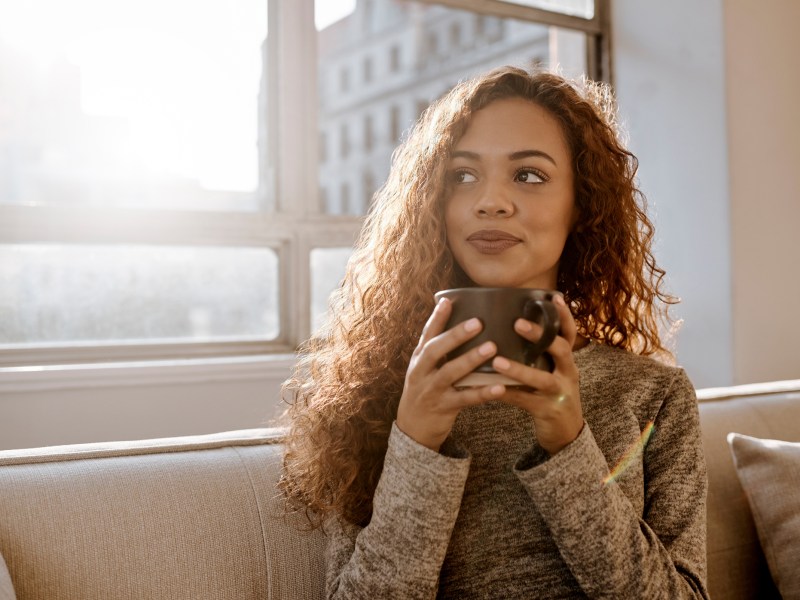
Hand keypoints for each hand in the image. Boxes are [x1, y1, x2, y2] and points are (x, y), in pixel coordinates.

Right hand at [396, 297, 505, 451]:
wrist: (412, 429)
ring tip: (492, 348)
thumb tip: (452, 324)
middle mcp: (422, 373)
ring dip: (471, 359)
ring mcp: (432, 390)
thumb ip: (436, 350)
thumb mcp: (423, 369)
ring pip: (450, 373)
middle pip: (436, 350)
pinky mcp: (444, 408)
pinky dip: (483, 392)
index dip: (436, 318)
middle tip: (478, 322)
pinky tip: (500, 387)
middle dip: (455, 336)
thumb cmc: (425, 392)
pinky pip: (466, 399)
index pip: (427, 335)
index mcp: (419, 360)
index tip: (447, 301)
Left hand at [491, 294, 582, 455]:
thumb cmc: (552, 395)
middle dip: (540, 335)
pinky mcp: (547, 411)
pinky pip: (525, 401)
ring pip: (542, 379)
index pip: (570, 334)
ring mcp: (559, 393)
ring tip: (497, 361)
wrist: (566, 433)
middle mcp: (568, 373)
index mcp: (567, 360)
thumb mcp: (553, 372)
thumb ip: (540, 354)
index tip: (554, 297)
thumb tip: (513, 325)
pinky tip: (490, 390)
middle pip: (560, 349)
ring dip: (519, 369)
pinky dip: (507, 395)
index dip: (565, 316)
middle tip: (517, 323)